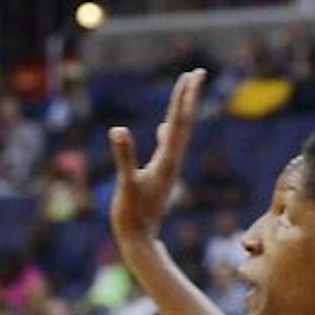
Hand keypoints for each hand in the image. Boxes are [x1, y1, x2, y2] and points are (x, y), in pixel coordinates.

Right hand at [106, 69, 203, 249]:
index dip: (183, 98)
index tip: (191, 75)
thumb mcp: (126, 185)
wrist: (140, 242)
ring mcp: (166, 169)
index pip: (178, 122)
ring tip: (185, 92)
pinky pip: (167, 147)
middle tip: (197, 73)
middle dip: (189, 97)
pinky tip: (165, 128)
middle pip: (183, 123)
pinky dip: (169, 131)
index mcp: (166, 161)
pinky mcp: (159, 175)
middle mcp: (171, 162)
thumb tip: (118, 131)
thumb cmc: (132, 216)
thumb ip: (124, 157)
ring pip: (177, 133)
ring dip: (181, 111)